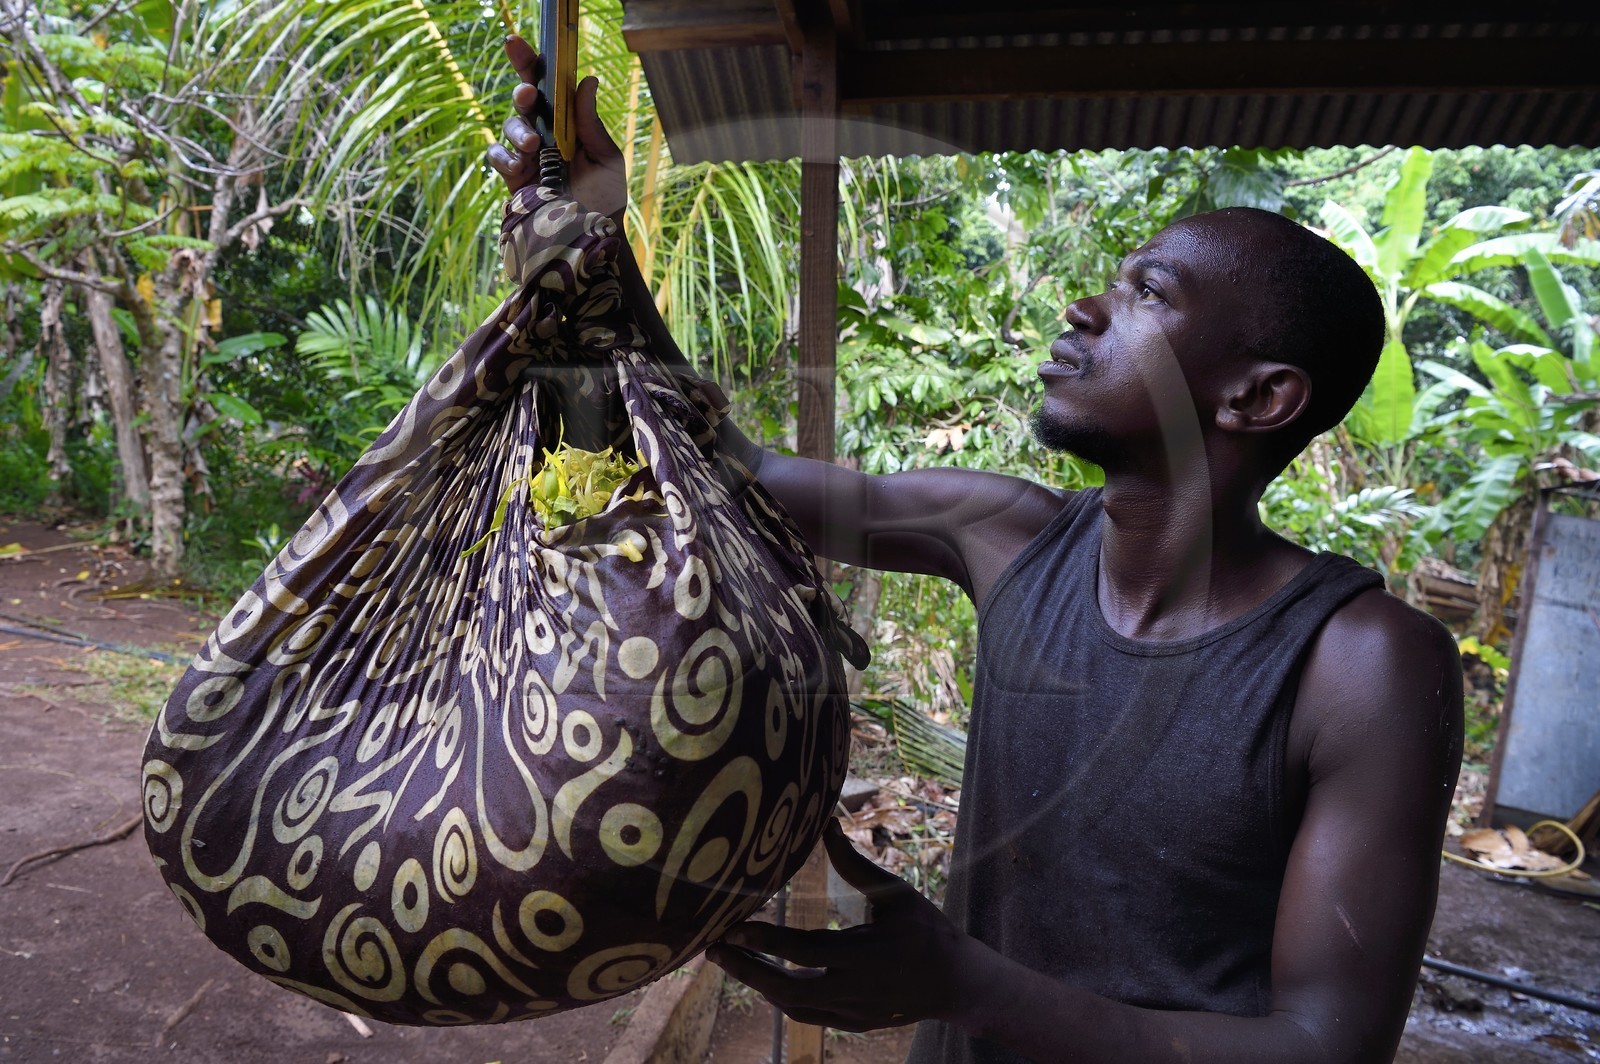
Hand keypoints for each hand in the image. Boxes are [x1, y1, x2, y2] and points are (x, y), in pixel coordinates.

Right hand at [485, 34, 626, 221]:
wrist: (593, 240)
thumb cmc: (605, 199)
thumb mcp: (606, 159)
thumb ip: (591, 124)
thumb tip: (586, 80)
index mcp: (566, 123)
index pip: (547, 86)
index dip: (530, 62)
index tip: (517, 43)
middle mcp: (544, 133)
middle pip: (523, 100)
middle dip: (521, 90)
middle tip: (529, 94)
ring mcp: (526, 156)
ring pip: (509, 126)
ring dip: (518, 130)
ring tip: (533, 145)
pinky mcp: (513, 179)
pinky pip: (496, 157)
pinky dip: (503, 157)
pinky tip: (519, 166)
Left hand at [706, 820, 980, 1031]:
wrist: (958, 983)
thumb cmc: (927, 930)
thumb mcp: (894, 893)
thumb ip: (855, 864)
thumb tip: (826, 825)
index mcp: (864, 955)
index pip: (803, 951)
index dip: (765, 940)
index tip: (732, 927)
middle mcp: (854, 990)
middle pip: (786, 989)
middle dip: (745, 969)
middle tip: (713, 948)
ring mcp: (852, 1013)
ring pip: (793, 1007)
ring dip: (759, 984)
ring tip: (732, 959)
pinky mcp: (853, 1024)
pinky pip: (808, 1015)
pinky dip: (782, 998)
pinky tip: (765, 977)